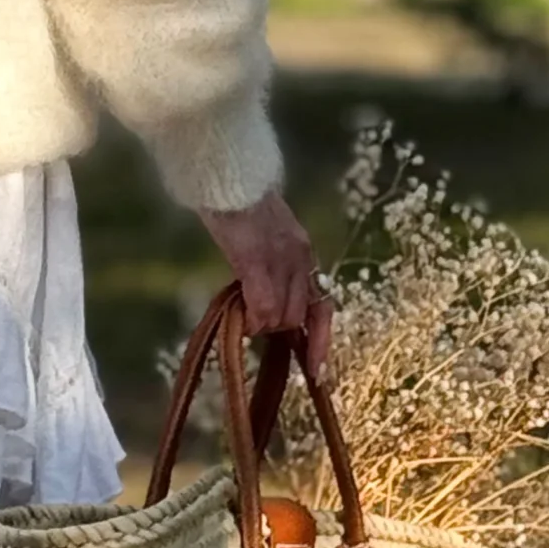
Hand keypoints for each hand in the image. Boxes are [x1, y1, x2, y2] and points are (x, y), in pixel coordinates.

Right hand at [195, 187, 330, 382]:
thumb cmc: (235, 204)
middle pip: (298, 316)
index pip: (322, 307)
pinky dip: (252, 318)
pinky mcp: (256, 260)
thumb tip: (262, 306)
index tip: (318, 374)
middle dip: (277, 327)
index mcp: (303, 252)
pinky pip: (262, 306)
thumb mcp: (261, 238)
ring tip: (239, 309)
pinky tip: (239, 317)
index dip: (320, 342)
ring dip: (261, 323)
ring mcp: (280, 260)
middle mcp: (301, 258)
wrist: (225, 174)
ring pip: (281, 316)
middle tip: (249, 318)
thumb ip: (269, 268)